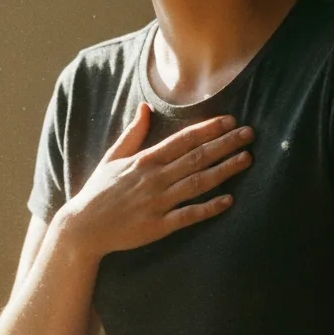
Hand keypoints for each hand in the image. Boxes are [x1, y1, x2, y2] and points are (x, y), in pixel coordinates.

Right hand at [61, 102, 253, 255]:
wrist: (84, 227)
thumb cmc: (98, 192)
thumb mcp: (112, 158)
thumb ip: (132, 133)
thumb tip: (144, 108)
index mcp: (146, 160)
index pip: (183, 139)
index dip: (209, 129)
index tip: (231, 121)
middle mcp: (155, 178)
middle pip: (197, 157)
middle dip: (225, 144)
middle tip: (249, 134)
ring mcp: (158, 202)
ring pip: (197, 183)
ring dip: (224, 170)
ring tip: (246, 159)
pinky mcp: (159, 226)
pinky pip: (189, 215)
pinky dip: (209, 208)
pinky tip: (228, 200)